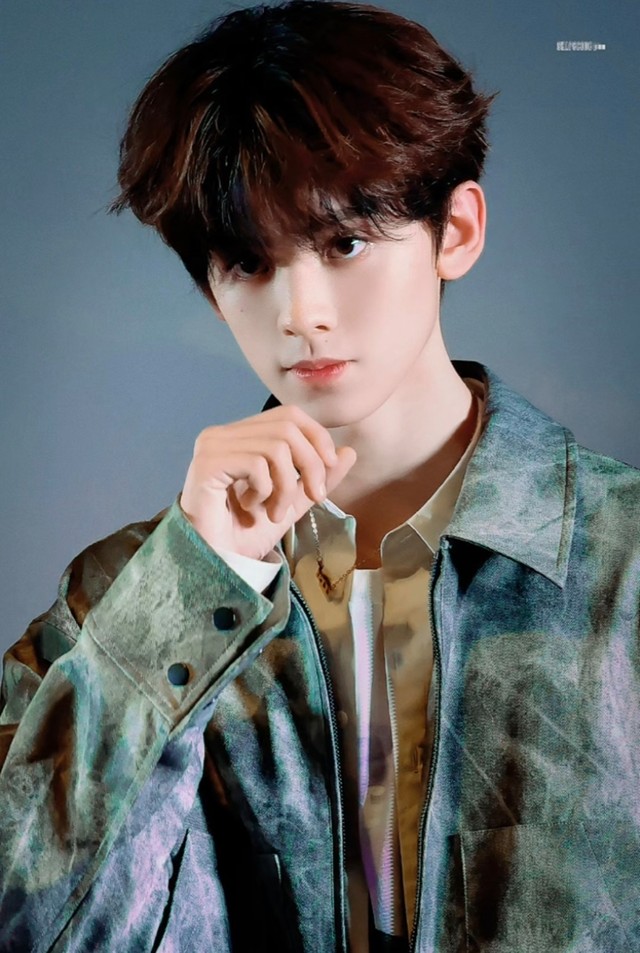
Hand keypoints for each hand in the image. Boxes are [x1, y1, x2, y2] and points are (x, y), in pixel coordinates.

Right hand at [179, 405, 357, 559]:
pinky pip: (257, 464)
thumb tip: (348, 452)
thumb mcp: (292, 502)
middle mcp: (222, 434)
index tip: (330, 470)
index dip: (317, 437)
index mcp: (240, 437)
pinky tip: (251, 509)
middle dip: (311, 464)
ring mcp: (212, 446)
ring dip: (287, 486)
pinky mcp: (207, 463)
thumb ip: (316, 476)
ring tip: (274, 512)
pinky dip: (266, 490)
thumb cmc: (245, 534)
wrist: (216, 562)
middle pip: (287, 426)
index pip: (289, 415)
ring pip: (276, 446)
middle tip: (314, 497)